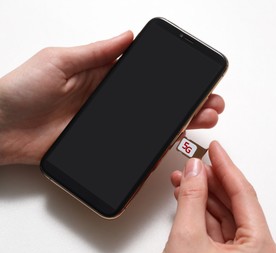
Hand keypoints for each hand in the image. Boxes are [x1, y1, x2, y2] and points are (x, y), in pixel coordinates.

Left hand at [0, 32, 223, 164]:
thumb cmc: (20, 90)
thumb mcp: (60, 60)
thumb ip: (97, 52)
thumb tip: (128, 36)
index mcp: (103, 77)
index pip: (146, 78)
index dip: (173, 80)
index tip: (196, 80)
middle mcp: (110, 102)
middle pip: (155, 103)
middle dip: (186, 104)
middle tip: (211, 105)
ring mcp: (107, 125)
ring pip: (149, 125)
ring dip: (177, 124)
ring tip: (201, 122)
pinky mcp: (100, 146)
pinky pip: (131, 148)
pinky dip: (153, 147)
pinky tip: (171, 144)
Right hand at [160, 141, 275, 252]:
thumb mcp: (187, 239)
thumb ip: (191, 199)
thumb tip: (195, 171)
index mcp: (259, 248)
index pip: (243, 193)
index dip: (226, 166)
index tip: (215, 149)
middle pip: (234, 203)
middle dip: (211, 181)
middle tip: (198, 163)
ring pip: (224, 215)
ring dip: (203, 196)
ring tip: (186, 179)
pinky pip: (217, 229)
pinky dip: (201, 213)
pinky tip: (188, 199)